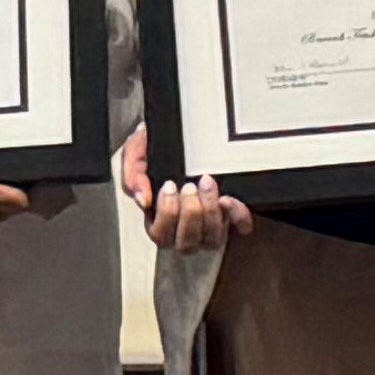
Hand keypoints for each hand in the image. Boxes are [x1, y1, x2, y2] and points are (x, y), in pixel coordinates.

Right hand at [129, 124, 250, 255]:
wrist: (182, 131)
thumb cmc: (157, 148)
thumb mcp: (136, 154)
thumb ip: (133, 176)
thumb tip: (144, 200)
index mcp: (158, 221)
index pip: (161, 235)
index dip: (167, 214)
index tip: (169, 186)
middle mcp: (184, 230)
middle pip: (187, 243)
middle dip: (190, 214)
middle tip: (189, 186)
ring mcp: (210, 226)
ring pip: (212, 239)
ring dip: (210, 213)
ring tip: (207, 184)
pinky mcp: (233, 216)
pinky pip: (241, 227)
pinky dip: (237, 216)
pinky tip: (228, 199)